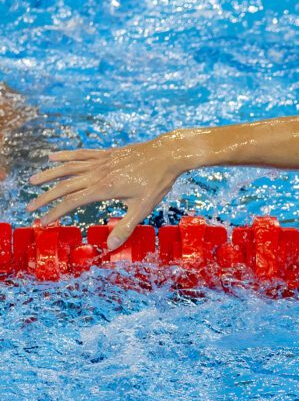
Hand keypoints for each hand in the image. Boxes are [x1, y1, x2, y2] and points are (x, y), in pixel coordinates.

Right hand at [26, 136, 181, 249]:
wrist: (167, 154)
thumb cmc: (157, 182)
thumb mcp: (143, 208)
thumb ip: (125, 227)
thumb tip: (110, 246)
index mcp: (104, 188)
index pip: (72, 202)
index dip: (55, 212)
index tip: (42, 221)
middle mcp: (98, 173)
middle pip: (65, 185)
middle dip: (45, 197)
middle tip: (29, 207)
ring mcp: (101, 161)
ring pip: (68, 167)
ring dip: (49, 174)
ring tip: (32, 181)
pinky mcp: (107, 154)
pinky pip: (81, 154)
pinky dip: (65, 156)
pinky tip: (53, 157)